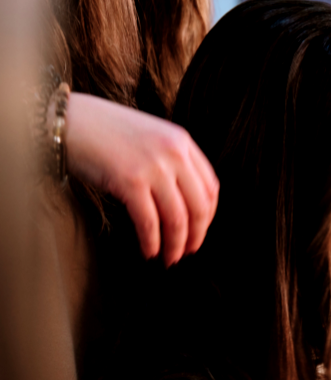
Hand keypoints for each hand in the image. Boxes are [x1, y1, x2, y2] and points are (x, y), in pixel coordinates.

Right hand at [64, 92, 218, 264]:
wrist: (70, 121)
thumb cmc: (107, 132)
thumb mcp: (152, 137)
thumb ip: (173, 162)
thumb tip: (185, 203)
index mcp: (183, 142)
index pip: (211, 187)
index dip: (208, 215)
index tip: (199, 230)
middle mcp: (174, 154)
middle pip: (199, 207)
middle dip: (196, 235)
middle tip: (187, 251)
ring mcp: (153, 167)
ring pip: (177, 219)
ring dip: (175, 245)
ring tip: (169, 258)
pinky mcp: (130, 182)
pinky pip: (149, 222)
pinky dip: (152, 242)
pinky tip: (149, 252)